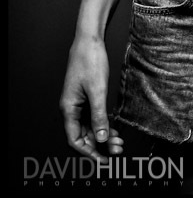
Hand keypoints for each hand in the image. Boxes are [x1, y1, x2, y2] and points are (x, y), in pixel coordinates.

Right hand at [59, 35, 123, 161]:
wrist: (90, 39)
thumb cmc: (90, 60)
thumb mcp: (97, 90)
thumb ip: (99, 115)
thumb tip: (100, 138)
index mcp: (68, 108)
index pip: (75, 139)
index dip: (89, 151)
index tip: (104, 158)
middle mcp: (71, 107)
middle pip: (84, 134)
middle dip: (100, 144)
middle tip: (118, 148)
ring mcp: (78, 101)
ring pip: (89, 125)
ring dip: (103, 134)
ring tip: (119, 140)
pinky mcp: (85, 95)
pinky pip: (92, 115)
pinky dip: (103, 122)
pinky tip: (114, 127)